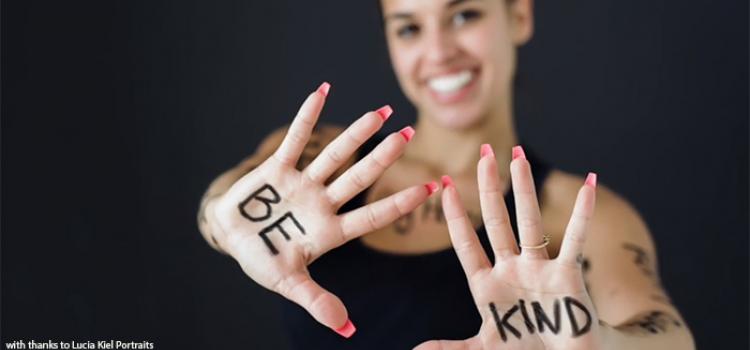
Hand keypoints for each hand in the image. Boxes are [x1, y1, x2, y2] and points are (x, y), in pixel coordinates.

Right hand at [211, 82, 435, 336]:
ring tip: (382, 112)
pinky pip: (295, 140)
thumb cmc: (262, 260)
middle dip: (384, 158)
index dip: (400, 202)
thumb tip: (347, 330)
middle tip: (409, 136)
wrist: (230, 237)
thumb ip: (317, 301)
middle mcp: (323, 203)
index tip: (432, 188)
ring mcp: (303, 184)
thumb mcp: (288, 283)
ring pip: (335, 156)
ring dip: (356, 134)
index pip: (372, 215)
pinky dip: (307, 116)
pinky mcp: (278, 169)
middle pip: (359, 178)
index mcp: (330, 232)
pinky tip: (324, 90)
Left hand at [416, 145, 599, 349]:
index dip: (456, 214)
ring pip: (529, 222)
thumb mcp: (484, 348)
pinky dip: (582, 214)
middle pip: (497, 221)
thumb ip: (451, 348)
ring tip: (519, 156)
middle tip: (484, 152)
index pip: (466, 242)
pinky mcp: (567, 276)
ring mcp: (539, 270)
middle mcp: (511, 270)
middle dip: (489, 187)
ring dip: (525, 188)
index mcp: (487, 285)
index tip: (445, 184)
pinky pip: (574, 240)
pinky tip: (586, 185)